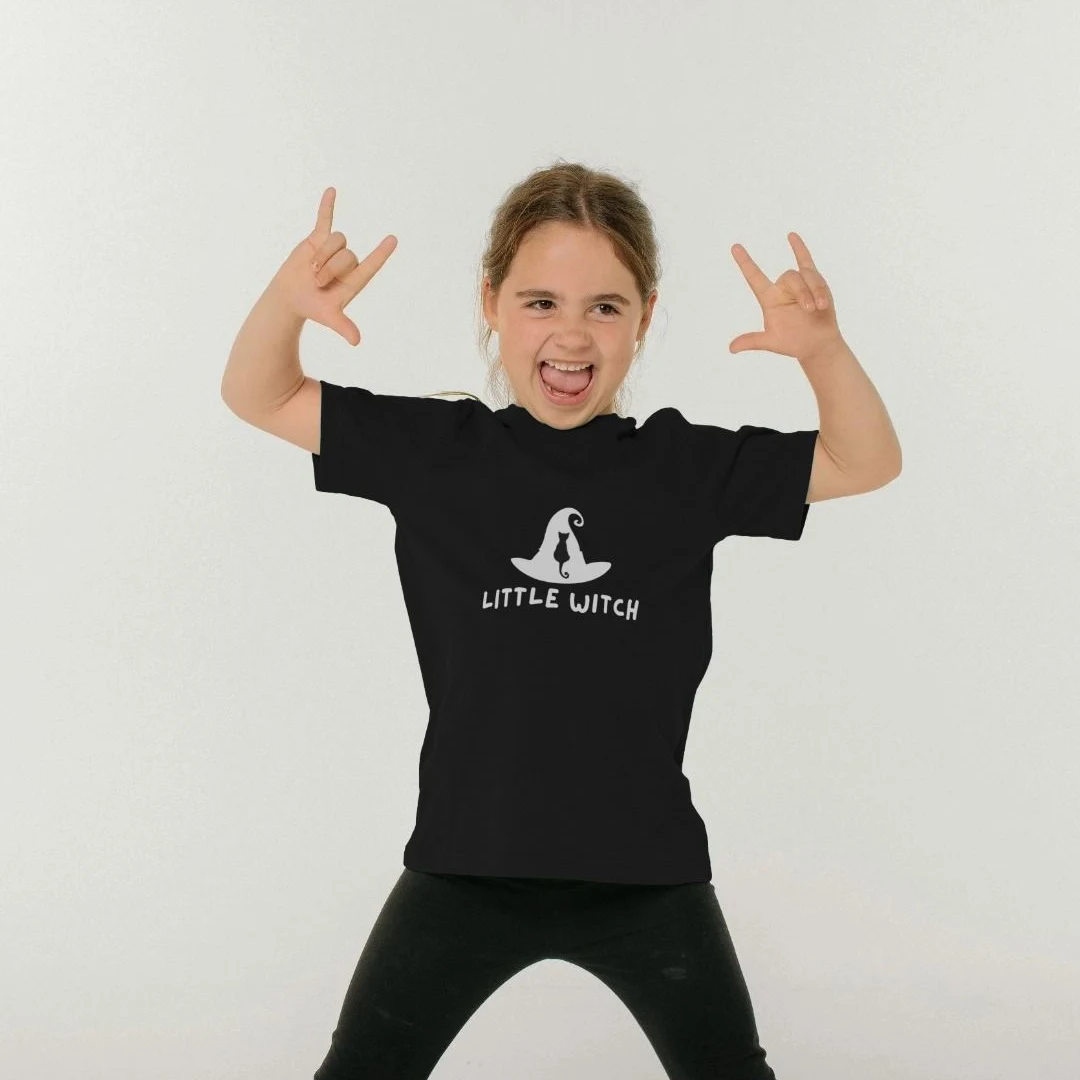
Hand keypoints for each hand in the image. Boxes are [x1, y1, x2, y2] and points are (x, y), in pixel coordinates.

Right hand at [269, 187, 397, 345]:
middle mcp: (348, 263)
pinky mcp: (318, 239)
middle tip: (317, 281)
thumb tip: (356, 341)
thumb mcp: (329, 317)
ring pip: (335, 241)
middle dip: (328, 267)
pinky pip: (324, 220)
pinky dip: (327, 206)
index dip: (381, 253)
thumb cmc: (313, 307)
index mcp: (355, 279)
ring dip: (321, 255)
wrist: (291, 296)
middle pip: (346, 253)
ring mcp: (334, 249)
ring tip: (311, 270)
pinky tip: (332, 191)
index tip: (393, 240)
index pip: (372, 264)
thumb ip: (343, 326)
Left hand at [728, 232, 841, 360]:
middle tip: (809, 309)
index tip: (735, 247)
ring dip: (813, 291)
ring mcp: (800, 284)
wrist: (816, 345)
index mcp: (769, 299)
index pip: (754, 277)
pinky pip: (809, 264)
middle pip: (789, 277)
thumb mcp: (771, 342)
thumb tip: (731, 348)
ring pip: (805, 275)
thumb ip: (752, 341)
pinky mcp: (817, 283)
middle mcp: (782, 289)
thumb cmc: (793, 342)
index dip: (745, 263)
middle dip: (802, 292)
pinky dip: (807, 262)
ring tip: (819, 307)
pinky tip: (794, 242)